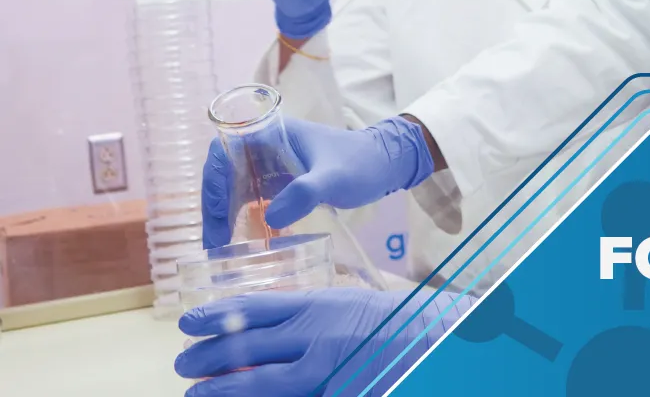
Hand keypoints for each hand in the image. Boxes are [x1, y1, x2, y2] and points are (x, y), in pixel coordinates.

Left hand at [175, 287, 474, 396]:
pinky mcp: (333, 390)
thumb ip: (301, 313)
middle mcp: (316, 333)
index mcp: (316, 303)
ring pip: (262, 382)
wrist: (426, 338)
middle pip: (250, 344)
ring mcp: (325, 367)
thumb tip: (254, 324)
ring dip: (224, 388)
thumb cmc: (379, 318)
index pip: (255, 307)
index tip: (187, 322)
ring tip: (196, 393)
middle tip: (181, 364)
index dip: (217, 314)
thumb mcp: (337, 303)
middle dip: (209, 355)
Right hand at [201, 117, 434, 248]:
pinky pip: (250, 198)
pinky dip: (240, 217)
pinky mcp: (281, 183)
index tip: (217, 208)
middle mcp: (267, 147)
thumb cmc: (361, 164)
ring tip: (220, 246)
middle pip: (224, 170)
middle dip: (214, 202)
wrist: (385, 165)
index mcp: (274, 134)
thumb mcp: (334, 178)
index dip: (214, 176)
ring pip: (233, 186)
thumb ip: (306, 193)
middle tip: (215, 239)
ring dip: (223, 213)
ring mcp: (273, 165)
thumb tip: (270, 217)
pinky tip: (239, 241)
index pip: (226, 147)